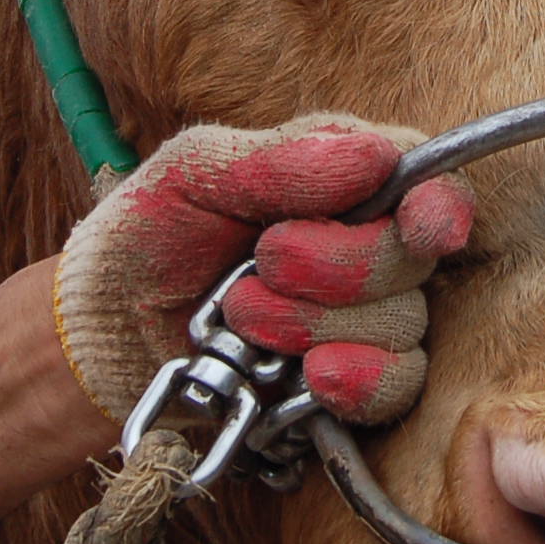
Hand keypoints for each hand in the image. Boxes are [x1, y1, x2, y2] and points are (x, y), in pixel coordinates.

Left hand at [52, 117, 470, 427]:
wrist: (104, 330)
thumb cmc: (149, 231)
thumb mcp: (195, 171)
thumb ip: (281, 159)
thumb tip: (375, 157)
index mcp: (343, 177)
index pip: (429, 180)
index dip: (440, 205)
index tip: (423, 227)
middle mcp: (367, 243)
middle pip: (411, 259)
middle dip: (334, 266)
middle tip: (262, 260)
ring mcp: (362, 317)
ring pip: (401, 325)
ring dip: (313, 323)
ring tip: (243, 314)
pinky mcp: (349, 382)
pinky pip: (396, 387)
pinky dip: (354, 380)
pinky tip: (309, 375)